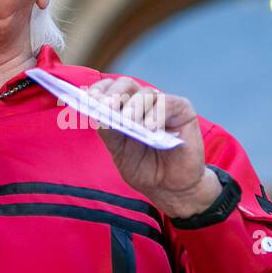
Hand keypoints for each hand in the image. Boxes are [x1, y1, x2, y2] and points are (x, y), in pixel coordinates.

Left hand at [87, 77, 221, 218]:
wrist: (169, 188)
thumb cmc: (144, 168)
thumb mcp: (119, 152)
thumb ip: (109, 132)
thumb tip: (98, 114)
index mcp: (123, 108)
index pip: (109, 89)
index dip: (99, 89)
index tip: (89, 98)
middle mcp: (143, 102)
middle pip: (126, 85)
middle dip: (114, 94)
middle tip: (106, 107)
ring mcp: (163, 104)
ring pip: (146, 93)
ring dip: (135, 106)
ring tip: (128, 120)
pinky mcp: (183, 110)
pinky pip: (168, 103)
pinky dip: (157, 114)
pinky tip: (149, 127)